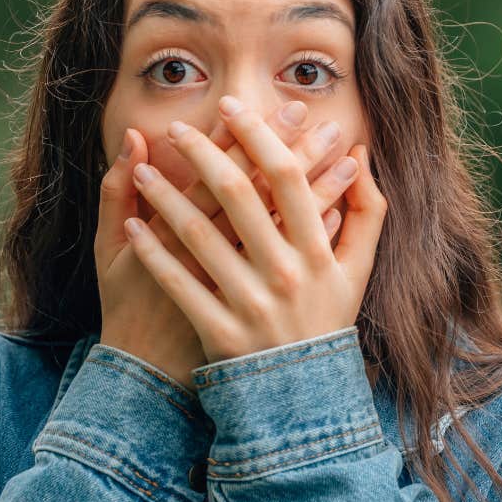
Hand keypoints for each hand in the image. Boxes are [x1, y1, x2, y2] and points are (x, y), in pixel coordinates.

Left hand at [123, 96, 387, 364]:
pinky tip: (133, 224)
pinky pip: (179, 285)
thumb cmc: (328, 320)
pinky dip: (153, 252)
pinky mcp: (220, 332)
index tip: (231, 106)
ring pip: (200, 236)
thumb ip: (368, 212)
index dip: (258, 135)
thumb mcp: (360, 269)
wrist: (302, 395)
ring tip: (143, 168)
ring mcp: (251, 304)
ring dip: (167, 196)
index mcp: (318, 252)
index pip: (286, 178)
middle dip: (203, 154)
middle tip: (177, 128)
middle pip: (238, 195)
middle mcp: (285, 273)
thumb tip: (360, 157)